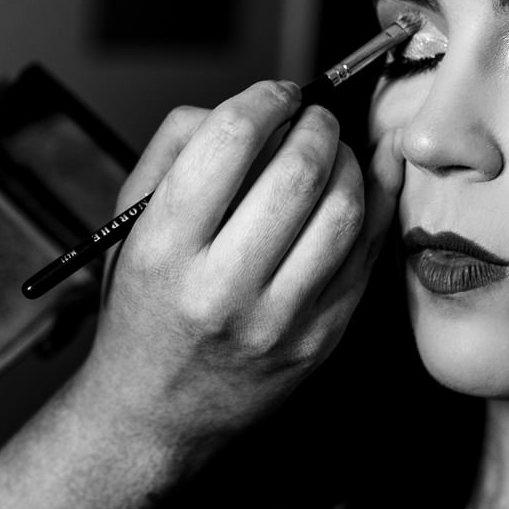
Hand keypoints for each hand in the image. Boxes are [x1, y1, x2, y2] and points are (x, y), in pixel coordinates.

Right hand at [68, 80, 403, 471]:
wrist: (153, 413)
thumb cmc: (143, 308)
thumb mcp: (130, 224)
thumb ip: (174, 149)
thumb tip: (249, 104)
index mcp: (164, 247)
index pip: (229, 140)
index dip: (265, 99)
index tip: (277, 95)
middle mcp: (220, 287)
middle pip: (298, 170)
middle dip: (317, 124)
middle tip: (313, 118)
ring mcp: (278, 320)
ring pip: (344, 209)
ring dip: (352, 161)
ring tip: (335, 153)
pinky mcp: (320, 341)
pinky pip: (366, 254)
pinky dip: (378, 201)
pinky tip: (371, 178)